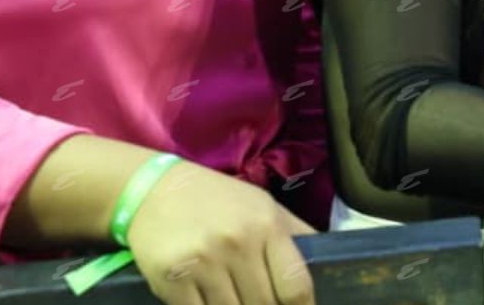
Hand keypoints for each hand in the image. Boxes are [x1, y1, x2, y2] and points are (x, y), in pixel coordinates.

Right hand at [125, 160, 315, 304]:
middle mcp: (237, 243)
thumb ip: (296, 236)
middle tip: (261, 304)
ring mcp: (203, 262)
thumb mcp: (265, 207)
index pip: (295, 286)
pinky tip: (208, 302)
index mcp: (267, 226)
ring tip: (235, 301)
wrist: (155, 190)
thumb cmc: (219, 201)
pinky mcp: (171, 279)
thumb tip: (328, 262)